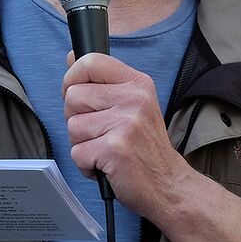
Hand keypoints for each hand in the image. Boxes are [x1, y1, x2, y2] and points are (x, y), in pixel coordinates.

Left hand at [63, 52, 192, 217]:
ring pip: (72, 126)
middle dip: (77, 119)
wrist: (169, 185)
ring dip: (82, 144)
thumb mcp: (131, 105)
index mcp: (137, 84)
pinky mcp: (115, 148)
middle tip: (101, 133)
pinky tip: (106, 164)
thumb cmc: (144, 147)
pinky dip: (86, 165)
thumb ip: (101, 81)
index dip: (73, 79)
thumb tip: (71, 56)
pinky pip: (77, 153)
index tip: (80, 98)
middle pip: (72, 96)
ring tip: (106, 149)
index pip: (90, 61)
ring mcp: (126, 123)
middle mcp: (134, 99)